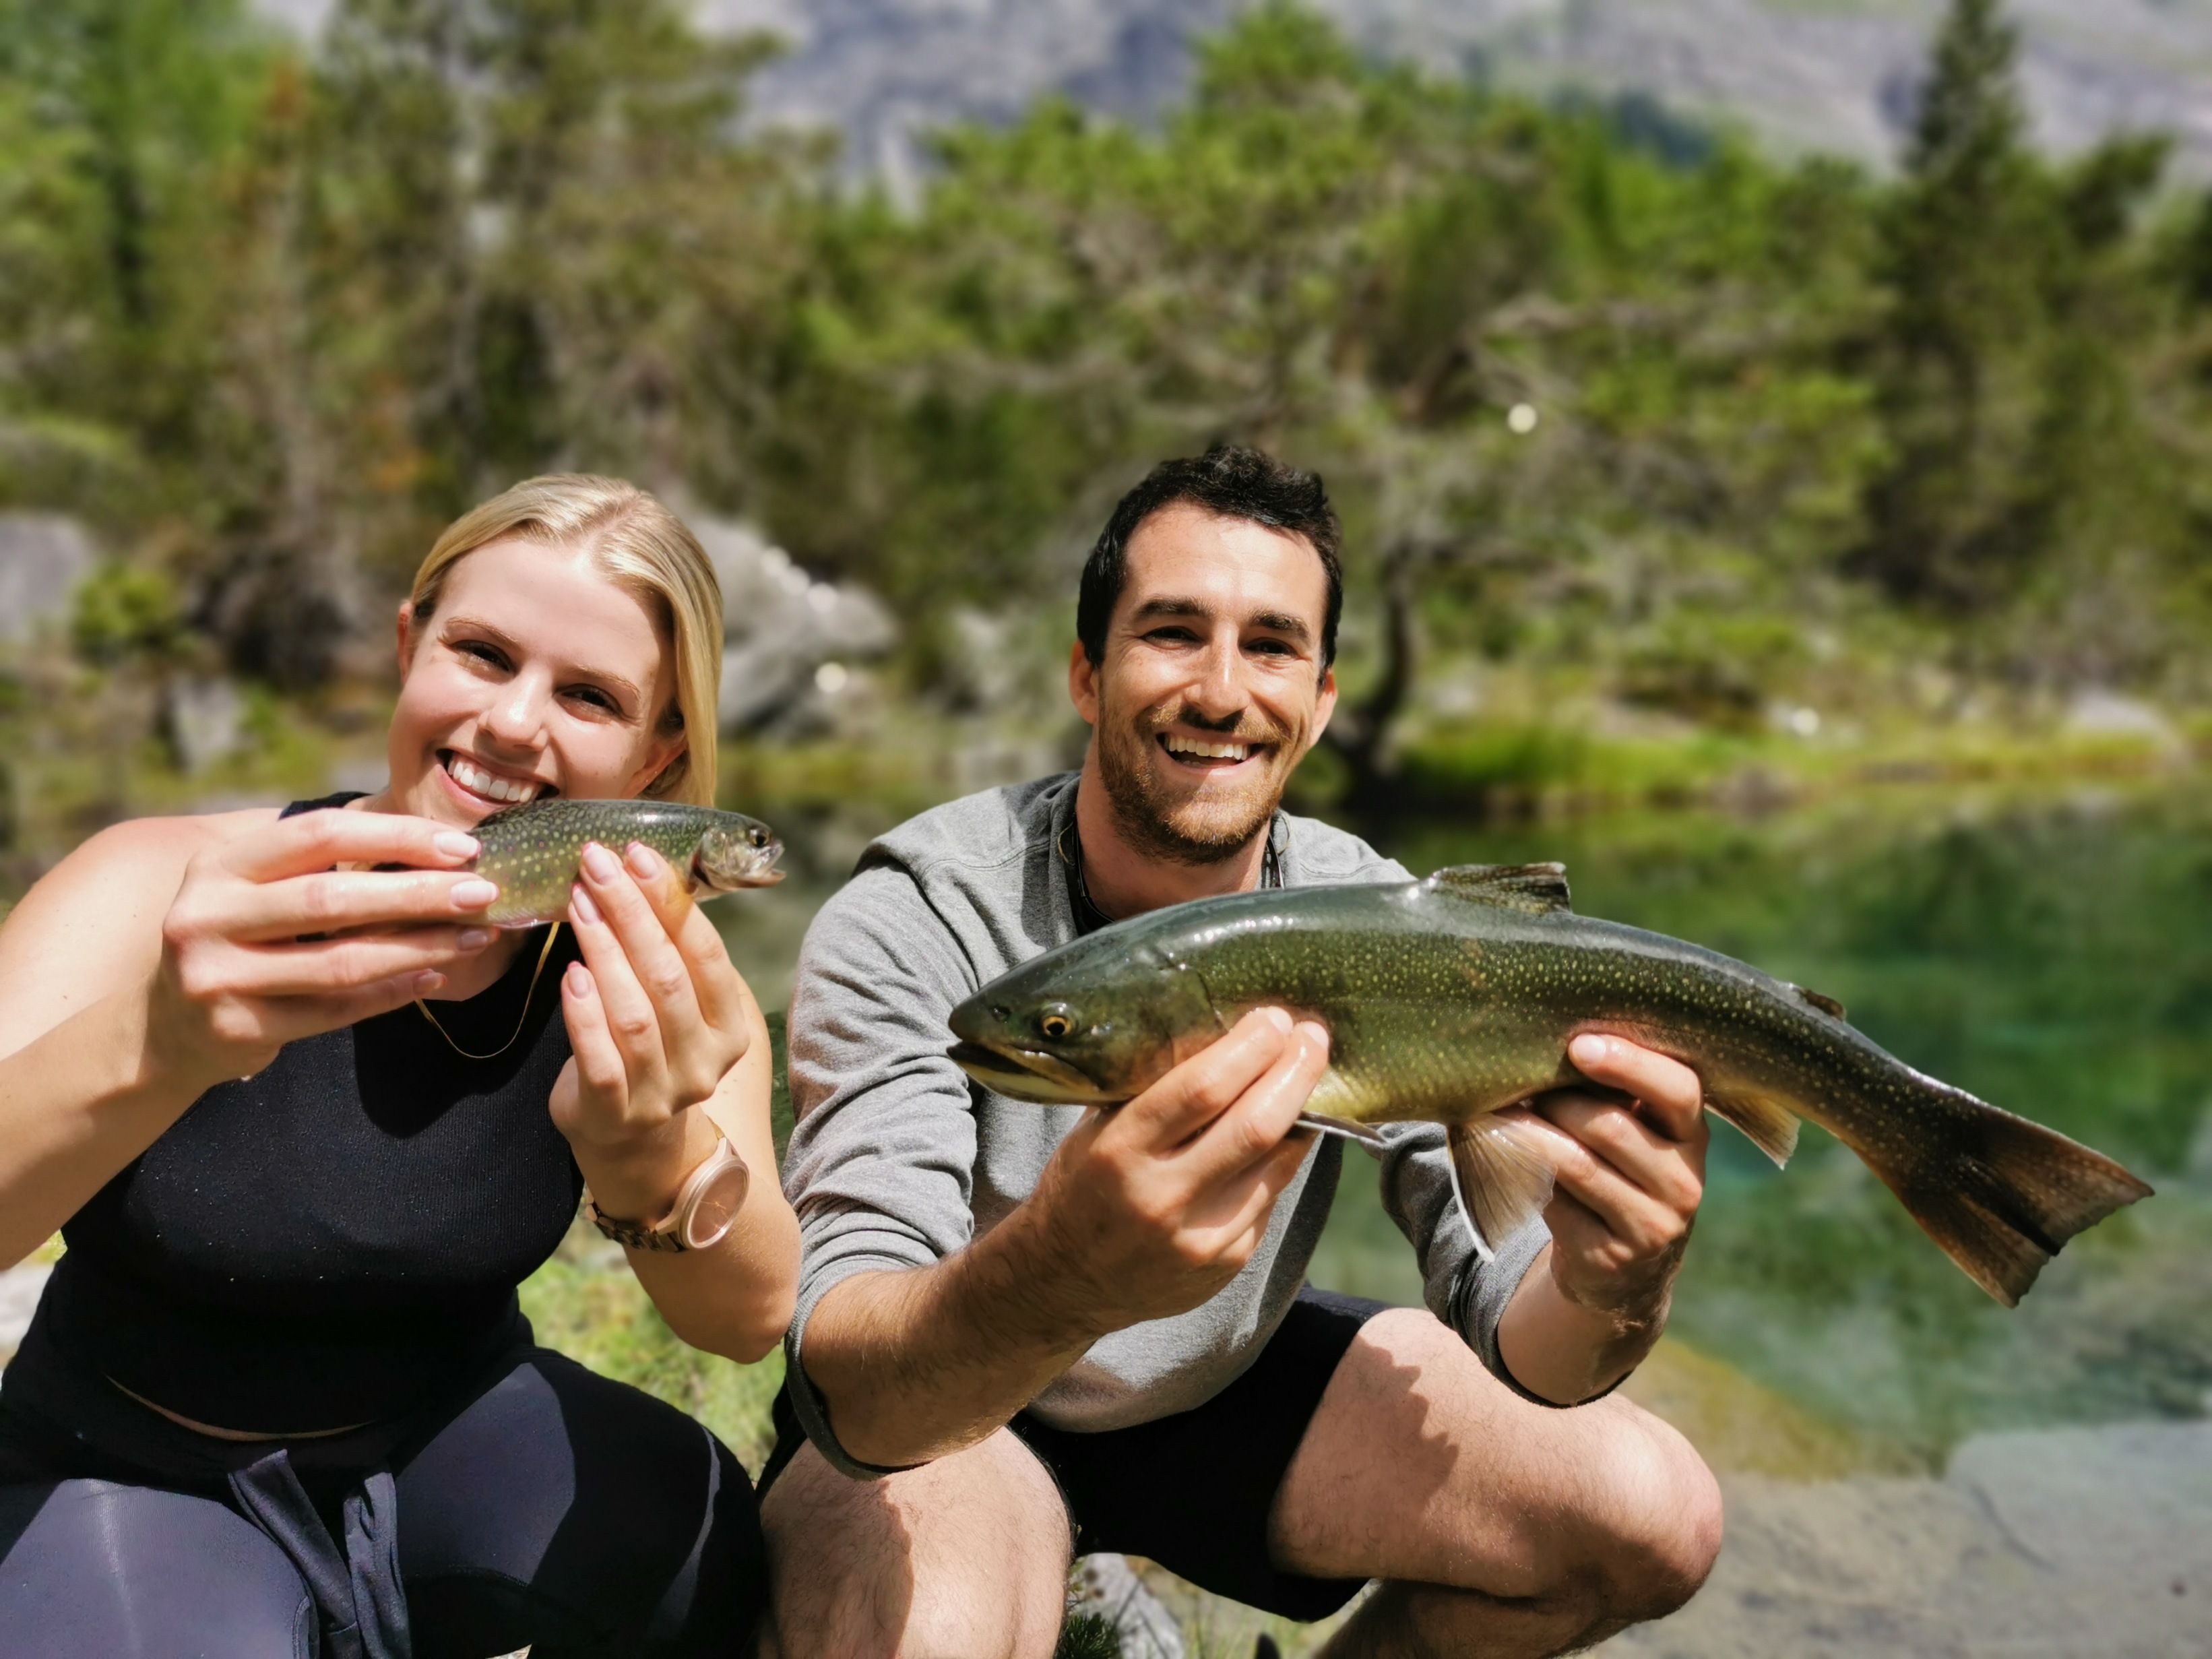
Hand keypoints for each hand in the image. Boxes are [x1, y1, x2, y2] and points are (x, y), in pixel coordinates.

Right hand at [154, 808, 497, 1086]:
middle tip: (484, 893)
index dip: (397, 837)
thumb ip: (325, 859)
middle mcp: (205, 915)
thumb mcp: (258, 884)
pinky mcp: (235, 1028)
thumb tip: (437, 841)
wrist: (168, 1023)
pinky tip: (433, 976)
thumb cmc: (242, 935)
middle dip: (420, 894)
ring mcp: (215, 976)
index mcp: (219, 864)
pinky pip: (334, 1010)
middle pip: (333, 898)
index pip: (320, 835)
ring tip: (475, 937)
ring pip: (340, 961)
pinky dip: (392, 994)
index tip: (463, 847)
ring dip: (420, 947)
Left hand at [551, 839, 755, 1217]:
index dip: (671, 901)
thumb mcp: (676, 1004)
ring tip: (578, 904)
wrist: (631, 1141)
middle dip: (630, 913)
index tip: (637, 855)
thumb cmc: (650, 1050)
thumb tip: (640, 870)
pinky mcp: (615, 1114)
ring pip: (635, 1014)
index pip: (706, 954)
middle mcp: (705, 1062)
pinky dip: (584, 1015)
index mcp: (730, 1027)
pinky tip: (570, 974)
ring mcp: (663, 1094)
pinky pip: (600, 1059)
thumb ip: (671, 953)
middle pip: (668, 977)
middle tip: (596, 865)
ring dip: (604, 951)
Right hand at [1011, 1006, 1329, 1337]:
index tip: (1273, 1019)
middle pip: (1254, 1125)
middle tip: (1312, 1038)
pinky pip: (1270, 1197)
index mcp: (1120, 1151)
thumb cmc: (1081, 1187)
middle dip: (1295, 1073)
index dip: (1249, 1048)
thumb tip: (1222, 1035)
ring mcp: (1200, 1238)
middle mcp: (1162, 1198)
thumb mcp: (1097, 1130)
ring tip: (1308, 1077)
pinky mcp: (1226, 1263)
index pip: (1202, 1090)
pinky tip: (1285, 1133)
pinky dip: (1283, 1159)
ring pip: (1277, 1164)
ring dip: (1302, 1114)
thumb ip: (1152, 1092)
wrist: (1064, 1283)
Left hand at [1519, 1033, 1707, 1322]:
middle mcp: (1684, 1181)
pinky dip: (1524, 1174)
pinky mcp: (1611, 1257)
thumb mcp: (1632, 1130)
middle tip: (1522, 1084)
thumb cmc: (1618, 1169)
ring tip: (1497, 1114)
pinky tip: (1504, 1157)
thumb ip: (1612, 1092)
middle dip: (1558, 1100)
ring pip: (1578, 1165)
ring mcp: (1652, 1225)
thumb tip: (1547, 1039)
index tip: (1578, 1045)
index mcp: (1692, 1134)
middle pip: (1613, 1126)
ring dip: (1529, 1134)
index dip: (1630, 1063)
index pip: (1679, 1090)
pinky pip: (1557, 1204)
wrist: (1625, 1265)